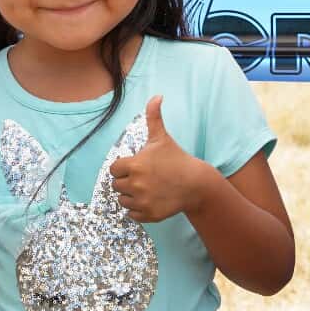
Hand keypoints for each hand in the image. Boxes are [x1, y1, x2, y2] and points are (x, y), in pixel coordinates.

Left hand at [109, 96, 208, 222]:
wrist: (196, 184)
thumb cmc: (177, 159)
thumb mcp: (162, 138)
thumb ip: (154, 116)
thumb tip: (157, 95)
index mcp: (135, 165)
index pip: (114, 169)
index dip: (123, 167)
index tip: (137, 166)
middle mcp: (136, 184)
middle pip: (116, 185)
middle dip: (127, 181)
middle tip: (143, 178)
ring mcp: (142, 201)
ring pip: (122, 201)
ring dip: (130, 196)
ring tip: (146, 189)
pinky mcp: (148, 214)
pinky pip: (131, 214)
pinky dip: (137, 209)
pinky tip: (149, 200)